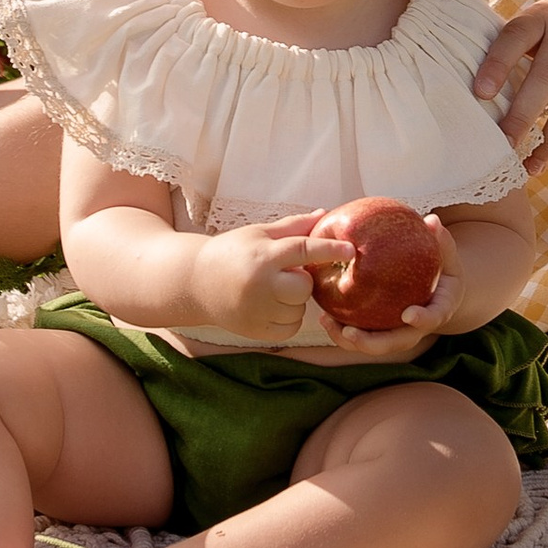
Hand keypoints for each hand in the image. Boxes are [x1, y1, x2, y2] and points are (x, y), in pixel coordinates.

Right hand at [195, 211, 342, 344]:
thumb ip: (293, 227)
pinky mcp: (256, 331)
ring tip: (272, 289)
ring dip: (294, 300)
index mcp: (262, 255)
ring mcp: (257, 311)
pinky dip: (288, 317)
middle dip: (302, 280)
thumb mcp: (259, 233)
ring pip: (299, 309)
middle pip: (305, 287)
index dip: (330, 250)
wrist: (195, 283)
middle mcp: (260, 285)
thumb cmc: (231, 252)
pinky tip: (270, 305)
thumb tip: (325, 215)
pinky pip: (291, 327)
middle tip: (286, 273)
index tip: (352, 250)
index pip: (303, 250)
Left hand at [317, 216, 459, 355]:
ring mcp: (397, 332)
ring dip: (350, 340)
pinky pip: (361, 335)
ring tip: (328, 323)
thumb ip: (440, 240)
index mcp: (438, 310)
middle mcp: (417, 328)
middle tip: (350, 333)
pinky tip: (324, 317)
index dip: (422, 319)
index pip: (433, 318)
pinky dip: (342, 330)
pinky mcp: (380, 331)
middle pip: (396, 342)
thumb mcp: (446, 254)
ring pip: (373, 344)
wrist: (438, 290)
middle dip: (371, 342)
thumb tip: (432, 220)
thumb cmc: (442, 268)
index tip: (408, 314)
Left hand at [474, 0, 547, 165]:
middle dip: (521, 116)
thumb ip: (522, 44)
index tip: (479, 94)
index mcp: (543, 16)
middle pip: (544, 77)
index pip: (514, 38)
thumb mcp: (547, 15)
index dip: (496, 64)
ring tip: (534, 165)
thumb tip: (481, 89)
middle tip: (502, 148)